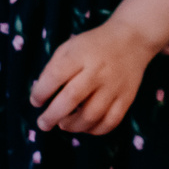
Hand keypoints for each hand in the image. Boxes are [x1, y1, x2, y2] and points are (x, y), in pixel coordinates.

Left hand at [29, 19, 157, 135]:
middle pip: (71, 98)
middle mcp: (98, 71)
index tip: (36, 101)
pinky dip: (95, 130)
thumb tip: (41, 96)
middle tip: (43, 123)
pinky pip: (111, 121)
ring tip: (64, 124)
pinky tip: (86, 126)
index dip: (40, 93)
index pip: (55, 76)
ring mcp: (114, 86)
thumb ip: (54, 68)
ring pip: (91, 115)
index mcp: (80, 54)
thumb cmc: (94, 45)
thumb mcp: (71, 47)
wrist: (133, 39)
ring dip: (72, 126)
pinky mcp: (127, 97)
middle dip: (52, 116)